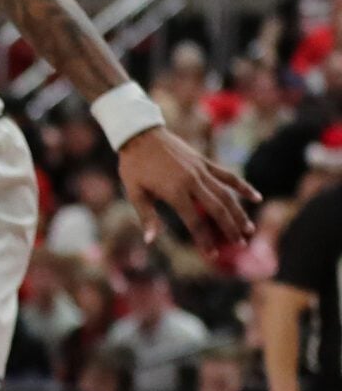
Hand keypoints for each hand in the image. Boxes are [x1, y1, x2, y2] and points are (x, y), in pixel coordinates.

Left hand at [118, 127, 258, 249]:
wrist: (139, 135)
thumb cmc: (133, 166)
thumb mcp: (134, 192)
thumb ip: (146, 217)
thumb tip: (150, 240)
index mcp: (174, 192)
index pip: (194, 221)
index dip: (204, 240)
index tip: (211, 256)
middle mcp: (192, 181)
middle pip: (217, 209)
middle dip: (230, 228)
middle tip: (240, 245)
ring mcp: (201, 170)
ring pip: (226, 194)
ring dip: (239, 212)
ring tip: (249, 229)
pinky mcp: (204, 162)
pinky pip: (227, 175)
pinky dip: (242, 186)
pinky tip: (256, 197)